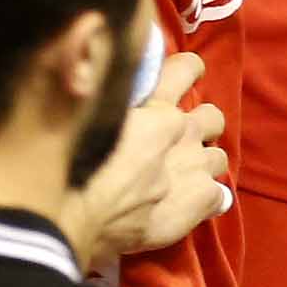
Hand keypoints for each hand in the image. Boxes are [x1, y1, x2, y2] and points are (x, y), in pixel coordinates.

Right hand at [74, 49, 227, 269]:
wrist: (72, 219)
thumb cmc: (66, 169)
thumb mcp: (81, 119)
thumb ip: (105, 100)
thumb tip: (96, 72)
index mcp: (155, 105)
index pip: (188, 68)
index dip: (184, 73)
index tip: (177, 81)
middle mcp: (182, 129)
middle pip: (212, 116)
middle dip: (199, 127)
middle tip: (174, 141)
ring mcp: (196, 165)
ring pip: (218, 157)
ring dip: (201, 165)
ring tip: (175, 179)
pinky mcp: (201, 200)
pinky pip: (219, 196)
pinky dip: (204, 201)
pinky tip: (182, 208)